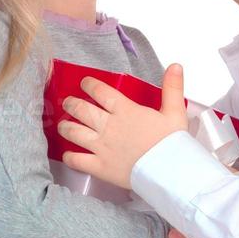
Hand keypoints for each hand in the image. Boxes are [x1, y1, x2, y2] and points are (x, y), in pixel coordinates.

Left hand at [57, 64, 190, 189]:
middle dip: (71, 104)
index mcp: (125, 111)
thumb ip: (172, 88)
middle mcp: (109, 126)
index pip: (100, 91)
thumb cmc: (172, 143)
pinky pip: (77, 161)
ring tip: (63, 125)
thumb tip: (175, 66)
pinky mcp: (100, 167)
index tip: (85, 83)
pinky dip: (69, 158)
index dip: (89, 85)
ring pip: (74, 132)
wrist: (169, 171)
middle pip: (81, 110)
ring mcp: (101, 147)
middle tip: (68, 102)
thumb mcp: (175, 112)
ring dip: (65, 127)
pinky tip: (68, 155)